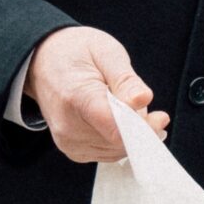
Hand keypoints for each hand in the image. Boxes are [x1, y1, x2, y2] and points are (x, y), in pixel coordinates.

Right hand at [27, 27, 168, 162]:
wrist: (42, 61)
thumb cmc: (76, 53)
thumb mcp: (106, 51)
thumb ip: (126, 79)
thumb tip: (144, 100)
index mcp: (77, 97)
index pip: (115, 127)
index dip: (143, 127)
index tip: (160, 117)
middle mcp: (68, 126)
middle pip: (119, 141)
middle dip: (141, 127)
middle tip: (146, 105)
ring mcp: (68, 142)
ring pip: (116, 150)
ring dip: (132, 134)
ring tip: (128, 107)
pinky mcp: (73, 150)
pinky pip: (108, 152)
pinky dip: (120, 139)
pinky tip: (120, 120)